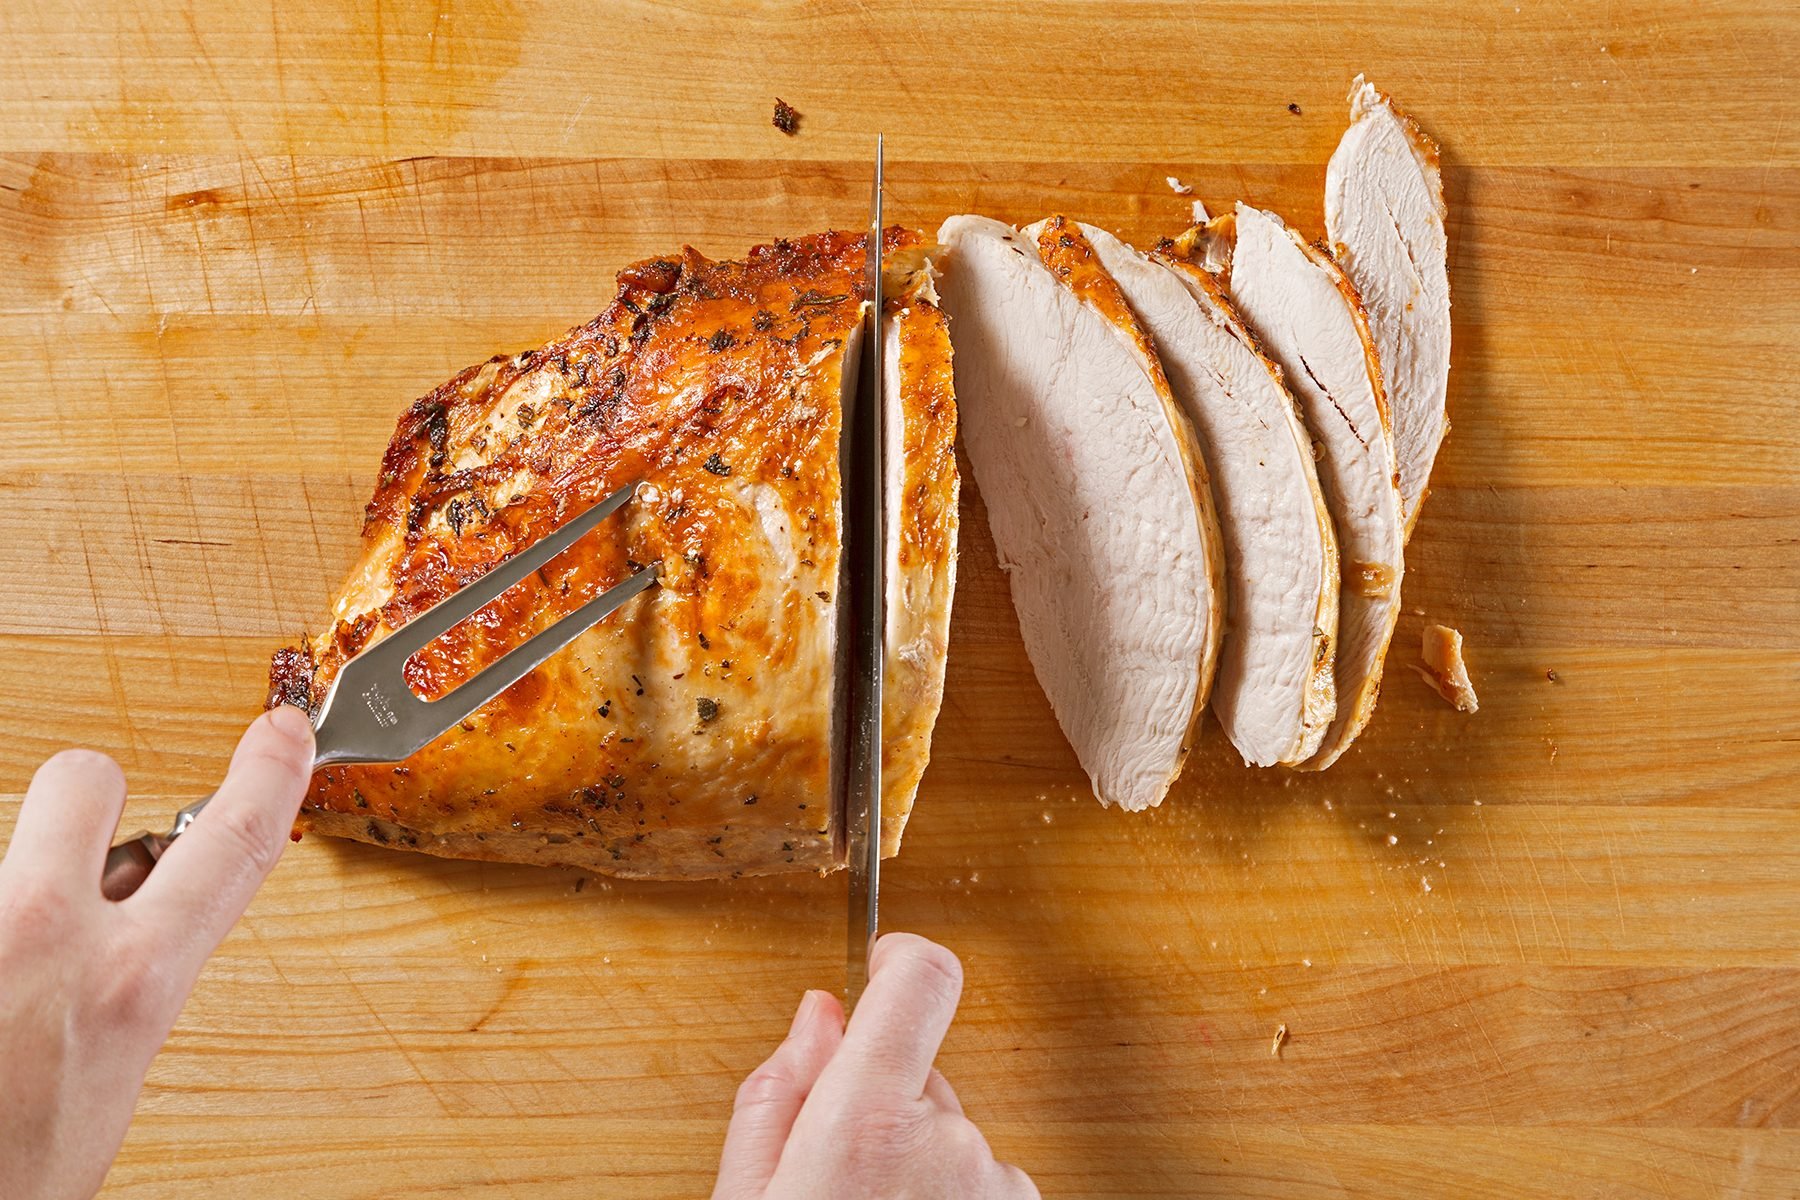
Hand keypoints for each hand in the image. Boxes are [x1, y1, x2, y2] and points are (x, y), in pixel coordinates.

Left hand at [0, 706, 315, 1199]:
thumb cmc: (10, 1176)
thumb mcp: (112, 1079)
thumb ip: (128, 987)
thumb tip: (131, 928)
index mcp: (126, 985)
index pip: (230, 848)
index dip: (269, 776)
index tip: (281, 731)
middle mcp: (38, 935)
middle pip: (82, 779)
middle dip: (90, 799)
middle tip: (81, 850)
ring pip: (2, 851)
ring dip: (10, 892)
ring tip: (6, 971)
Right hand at [713, 933, 1037, 1199]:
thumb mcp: (746, 1197)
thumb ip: (778, 1094)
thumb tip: (820, 1017)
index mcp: (868, 1124)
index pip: (920, 981)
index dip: (899, 960)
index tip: (884, 961)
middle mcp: (948, 1145)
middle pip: (918, 1075)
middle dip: (879, 1107)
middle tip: (834, 1175)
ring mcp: (994, 1182)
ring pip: (947, 1135)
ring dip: (913, 1161)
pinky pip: (979, 1179)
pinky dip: (945, 1196)